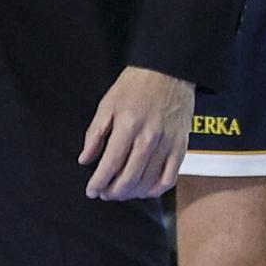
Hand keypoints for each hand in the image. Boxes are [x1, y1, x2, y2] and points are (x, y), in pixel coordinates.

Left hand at [79, 66, 194, 199]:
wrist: (168, 71)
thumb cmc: (134, 86)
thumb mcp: (107, 103)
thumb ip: (95, 133)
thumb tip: (85, 159)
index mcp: (128, 124)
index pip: (111, 163)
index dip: (99, 181)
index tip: (91, 191)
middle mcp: (149, 137)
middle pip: (129, 177)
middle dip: (113, 192)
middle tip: (104, 193)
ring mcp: (167, 144)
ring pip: (148, 182)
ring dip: (131, 193)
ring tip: (120, 192)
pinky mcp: (181, 147)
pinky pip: (169, 179)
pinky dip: (155, 190)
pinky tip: (144, 190)